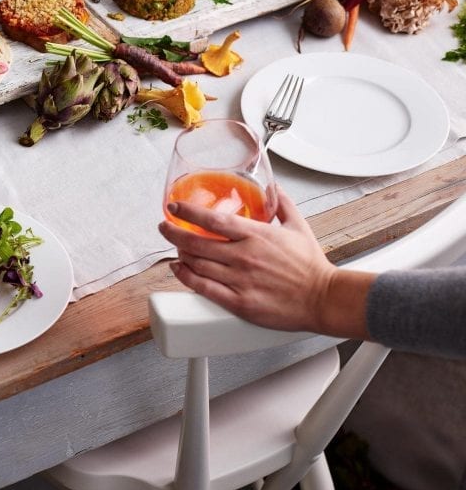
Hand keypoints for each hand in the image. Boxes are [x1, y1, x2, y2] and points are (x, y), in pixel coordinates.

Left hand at [159, 188, 339, 331]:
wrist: (324, 299)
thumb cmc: (311, 266)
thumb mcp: (299, 227)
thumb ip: (283, 204)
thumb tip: (275, 186)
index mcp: (256, 236)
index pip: (213, 220)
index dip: (188, 212)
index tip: (173, 207)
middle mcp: (244, 256)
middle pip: (197, 242)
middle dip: (173, 233)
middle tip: (165, 227)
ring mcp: (240, 280)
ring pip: (197, 264)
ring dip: (180, 254)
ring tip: (174, 247)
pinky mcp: (240, 302)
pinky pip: (204, 289)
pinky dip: (186, 278)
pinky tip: (179, 270)